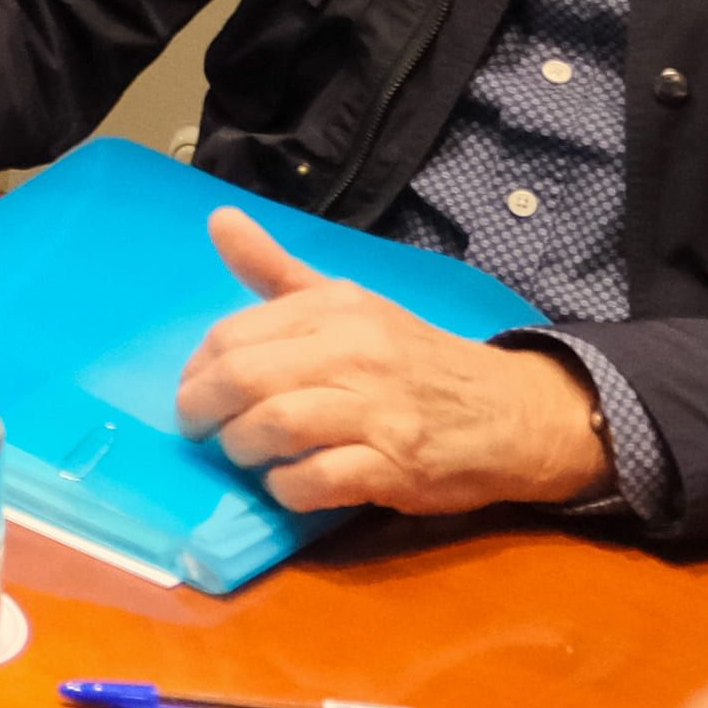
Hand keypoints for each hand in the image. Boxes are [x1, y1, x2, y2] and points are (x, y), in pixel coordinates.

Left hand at [173, 208, 614, 514]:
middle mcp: (354, 353)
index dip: (197, 370)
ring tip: (246, 454)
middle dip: (204, 410)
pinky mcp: (395, 467)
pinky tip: (289, 483)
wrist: (512, 412)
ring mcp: (377, 412)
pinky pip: (315, 480)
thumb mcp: (350, 304)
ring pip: (273, 426)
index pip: (233, 335)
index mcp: (336, 309)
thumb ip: (278, 270)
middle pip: (244, 378)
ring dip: (242, 449)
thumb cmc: (415, 359)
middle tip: (201, 430)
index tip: (195, 391)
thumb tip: (218, 219)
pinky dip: (286, 488)